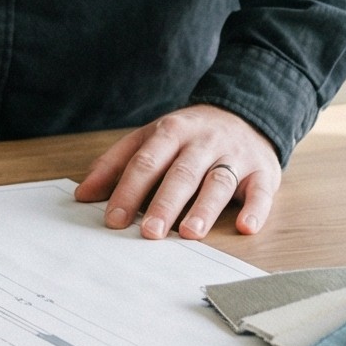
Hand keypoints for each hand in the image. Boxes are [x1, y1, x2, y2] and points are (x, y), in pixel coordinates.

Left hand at [72, 105, 279, 237]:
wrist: (246, 113)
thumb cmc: (188, 135)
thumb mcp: (149, 138)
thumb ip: (116, 164)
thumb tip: (82, 194)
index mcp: (171, 131)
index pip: (146, 162)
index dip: (128, 190)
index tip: (114, 219)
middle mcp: (203, 142)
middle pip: (181, 173)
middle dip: (164, 203)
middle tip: (149, 232)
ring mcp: (234, 156)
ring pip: (218, 182)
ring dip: (204, 208)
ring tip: (190, 232)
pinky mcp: (263, 171)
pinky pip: (261, 191)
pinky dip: (256, 209)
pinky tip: (246, 226)